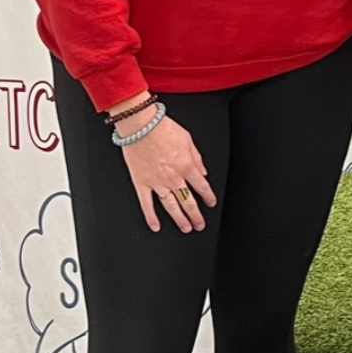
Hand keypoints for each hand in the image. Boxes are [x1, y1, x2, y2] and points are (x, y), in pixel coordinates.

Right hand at [121, 115, 217, 234]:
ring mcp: (156, 182)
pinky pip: (146, 204)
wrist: (140, 124)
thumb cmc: (162, 128)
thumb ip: (196, 158)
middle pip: (188, 201)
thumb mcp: (187, 139)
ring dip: (180, 219)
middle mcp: (173, 177)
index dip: (208, 197)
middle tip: (200, 224)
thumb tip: (203, 172)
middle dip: (196, 215)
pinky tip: (156, 226)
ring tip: (186, 228)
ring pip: (171, 206)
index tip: (210, 203)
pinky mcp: (141, 182)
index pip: (202, 187)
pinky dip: (151, 217)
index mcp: (186, 166)